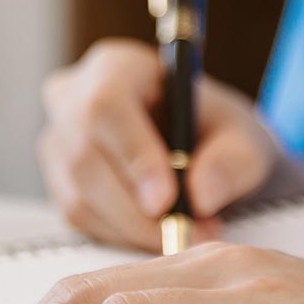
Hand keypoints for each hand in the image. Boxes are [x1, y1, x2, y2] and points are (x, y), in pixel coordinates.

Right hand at [39, 39, 280, 250]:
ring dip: (135, 229)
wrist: (204, 154)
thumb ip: (232, 163)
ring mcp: (58, 144)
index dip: (132, 154)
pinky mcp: (60, 184)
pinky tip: (161, 234)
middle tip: (187, 233)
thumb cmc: (220, 134)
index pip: (106, 105)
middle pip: (85, 157)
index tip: (166, 199)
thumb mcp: (245, 140)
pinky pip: (81, 220)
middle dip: (136, 208)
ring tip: (189, 235)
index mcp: (116, 66)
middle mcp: (72, 99)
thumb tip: (201, 195)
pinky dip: (124, 237)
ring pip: (80, 196)